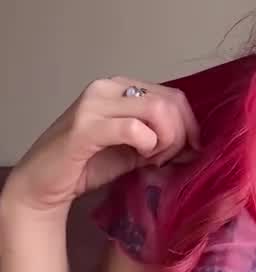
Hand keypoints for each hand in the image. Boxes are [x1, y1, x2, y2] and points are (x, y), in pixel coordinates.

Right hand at [2, 77, 200, 215]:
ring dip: (166, 141)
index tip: (187, 151)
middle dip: (180, 135)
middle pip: (170, 101)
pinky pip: (134, 129)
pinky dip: (148, 146)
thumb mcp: (133, 149)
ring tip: (152, 159)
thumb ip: (161, 139)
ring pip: (157, 111)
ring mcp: (94, 104)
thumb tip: (196, 144)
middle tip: (166, 160)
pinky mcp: (85, 127)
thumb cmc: (86, 165)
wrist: (42, 184)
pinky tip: (141, 159)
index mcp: (120, 87)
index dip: (189, 125)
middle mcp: (108, 87)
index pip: (173, 95)